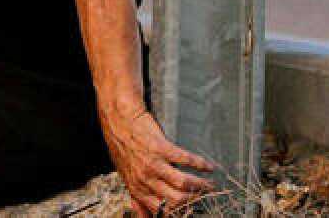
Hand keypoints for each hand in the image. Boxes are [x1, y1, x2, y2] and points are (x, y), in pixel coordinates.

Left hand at [100, 105, 215, 215]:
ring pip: (183, 183)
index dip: (179, 211)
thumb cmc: (122, 147)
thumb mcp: (126, 176)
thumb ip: (137, 198)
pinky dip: (201, 164)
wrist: (117, 120)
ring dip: (201, 185)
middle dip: (194, 199)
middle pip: (177, 199)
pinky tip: (209, 167)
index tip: (190, 209)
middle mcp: (145, 179)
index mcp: (137, 189)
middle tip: (205, 195)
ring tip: (210, 184)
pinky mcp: (161, 148)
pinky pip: (186, 159)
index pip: (162, 210)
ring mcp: (153, 164)